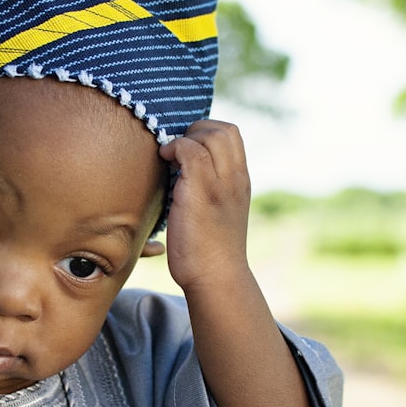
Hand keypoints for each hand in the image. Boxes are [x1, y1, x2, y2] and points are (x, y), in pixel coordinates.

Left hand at [158, 120, 251, 290]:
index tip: (188, 147)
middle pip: (224, 129)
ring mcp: (221, 183)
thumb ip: (212, 189)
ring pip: (210, 134)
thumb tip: (184, 173)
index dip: (207, 131)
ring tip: (170, 157)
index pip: (232, 135)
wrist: (216, 276)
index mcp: (241, 181)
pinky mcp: (202, 191)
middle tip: (178, 150)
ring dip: (185, 138)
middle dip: (196, 129)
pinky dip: (174, 148)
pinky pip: (190, 150)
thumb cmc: (209, 250)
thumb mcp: (219, 212)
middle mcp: (236, 178)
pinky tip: (164, 162)